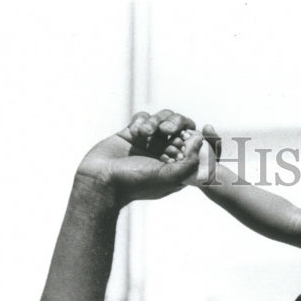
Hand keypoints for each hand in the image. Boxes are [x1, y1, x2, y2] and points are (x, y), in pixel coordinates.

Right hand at [75, 109, 204, 205]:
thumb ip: (190, 162)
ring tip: (143, 133)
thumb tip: (200, 140)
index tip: (186, 137)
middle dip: (175, 124)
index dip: (195, 137)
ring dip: (155, 121)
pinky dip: (141, 120)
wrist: (101, 180)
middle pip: (181, 127)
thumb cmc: (135, 183)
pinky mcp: (133, 133)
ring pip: (163, 119)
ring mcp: (149, 142)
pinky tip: (134, 132)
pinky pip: (144, 117)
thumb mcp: (169, 177)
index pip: (196, 146)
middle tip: (165, 130)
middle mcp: (166, 153)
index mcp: (178, 166)